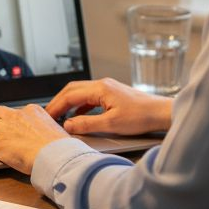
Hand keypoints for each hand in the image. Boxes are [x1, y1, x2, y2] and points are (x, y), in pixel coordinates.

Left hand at [0, 104, 69, 174]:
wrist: (56, 156)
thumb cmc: (61, 148)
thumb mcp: (58, 131)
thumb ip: (48, 130)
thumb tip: (52, 136)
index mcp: (33, 111)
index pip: (18, 111)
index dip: (12, 118)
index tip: (11, 123)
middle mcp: (17, 116)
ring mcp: (5, 129)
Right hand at [45, 78, 172, 136]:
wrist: (161, 113)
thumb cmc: (141, 117)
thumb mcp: (111, 124)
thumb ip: (87, 124)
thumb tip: (68, 124)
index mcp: (100, 88)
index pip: (70, 95)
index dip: (56, 106)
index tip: (47, 116)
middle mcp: (102, 84)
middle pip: (72, 89)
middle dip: (59, 102)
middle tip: (49, 115)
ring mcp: (108, 88)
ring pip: (81, 92)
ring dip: (69, 103)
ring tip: (60, 116)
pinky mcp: (113, 94)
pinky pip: (90, 97)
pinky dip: (80, 106)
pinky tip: (78, 116)